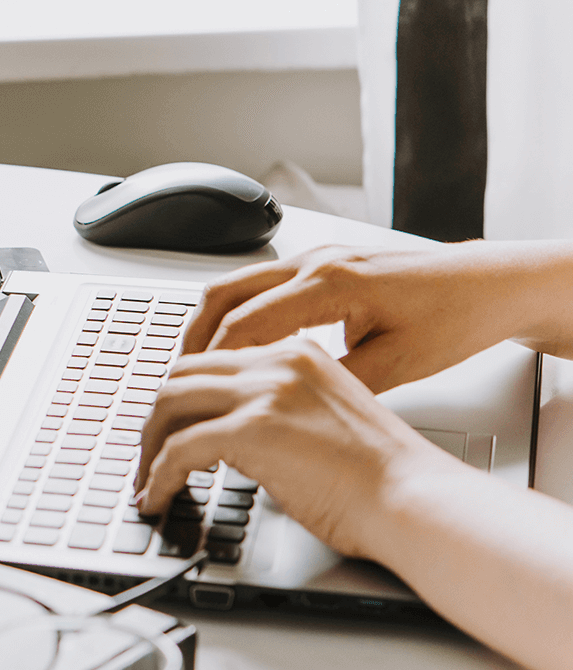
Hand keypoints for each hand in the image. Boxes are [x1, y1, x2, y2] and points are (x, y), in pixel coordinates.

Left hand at [135, 340, 455, 556]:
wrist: (412, 498)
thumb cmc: (379, 475)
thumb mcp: (321, 420)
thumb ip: (275, 413)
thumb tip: (226, 438)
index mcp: (296, 354)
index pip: (213, 362)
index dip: (182, 400)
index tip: (168, 430)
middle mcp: (277, 362)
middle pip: (180, 375)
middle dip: (155, 420)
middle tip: (148, 457)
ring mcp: (264, 392)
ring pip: (168, 404)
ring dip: (149, 447)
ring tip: (147, 480)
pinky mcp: (253, 428)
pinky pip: (177, 448)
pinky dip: (157, 476)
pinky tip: (158, 497)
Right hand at [182, 242, 572, 392]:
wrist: (494, 284)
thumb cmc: (458, 316)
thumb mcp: (398, 364)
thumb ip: (335, 382)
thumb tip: (288, 412)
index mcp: (330, 283)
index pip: (243, 323)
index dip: (211, 363)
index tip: (192, 394)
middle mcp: (317, 262)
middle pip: (223, 294)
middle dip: (192, 340)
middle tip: (175, 381)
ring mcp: (319, 257)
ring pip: (236, 284)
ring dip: (210, 323)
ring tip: (197, 364)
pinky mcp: (326, 263)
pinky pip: (261, 283)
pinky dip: (238, 313)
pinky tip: (241, 344)